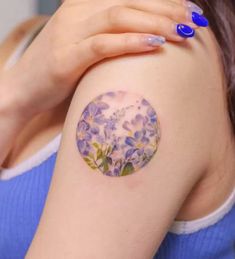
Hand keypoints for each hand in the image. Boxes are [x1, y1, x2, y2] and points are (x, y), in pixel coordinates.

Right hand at [1, 0, 204, 119]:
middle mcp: (77, 13)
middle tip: (193, 22)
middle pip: (129, 1)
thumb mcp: (85, 45)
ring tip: (182, 32)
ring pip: (119, 17)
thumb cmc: (58, 71)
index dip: (163, 1)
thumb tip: (145, 38)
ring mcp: (70, 33)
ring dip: (155, 22)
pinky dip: (130, 43)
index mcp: (83, 6)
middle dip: (166, 10)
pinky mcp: (66, 57)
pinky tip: (153, 44)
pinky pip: (103, 44)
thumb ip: (109, 36)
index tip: (189, 12)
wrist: (23, 90)